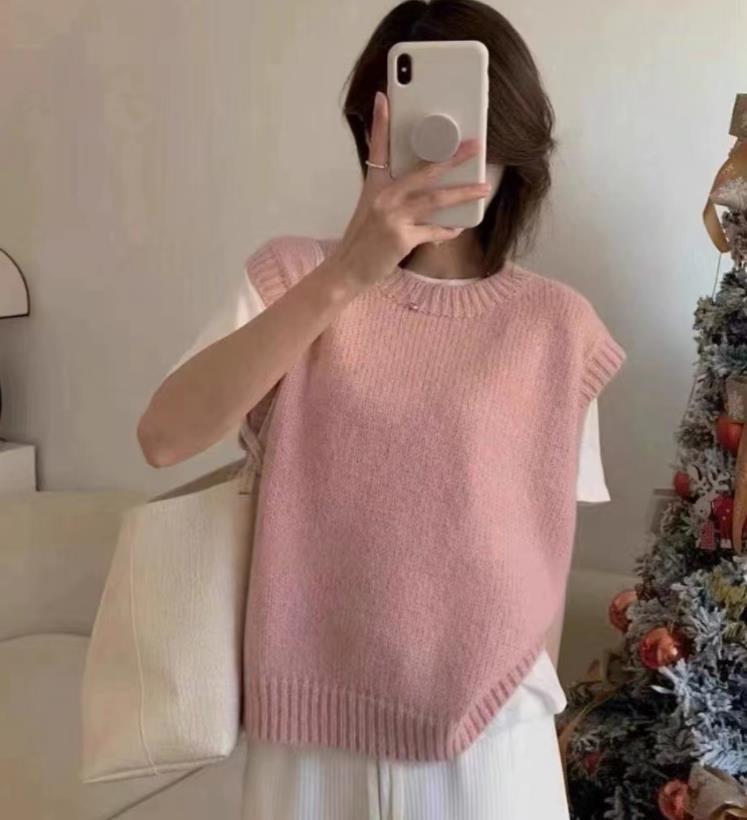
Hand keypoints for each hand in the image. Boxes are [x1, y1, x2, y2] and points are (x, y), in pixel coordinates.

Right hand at [330, 90, 489, 289]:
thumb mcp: (370, 209)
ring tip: (483, 188)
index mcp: (374, 186)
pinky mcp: (401, 238)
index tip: (384, 98)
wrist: (348, 269)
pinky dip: (447, 230)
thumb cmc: (362, 240)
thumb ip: (391, 193)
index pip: (378, 147)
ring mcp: (392, 217)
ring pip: (436, 200)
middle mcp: (383, 197)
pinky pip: (433, 231)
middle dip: (452, 157)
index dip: (380, 122)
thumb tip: (419, 185)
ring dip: (463, 193)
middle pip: (424, 171)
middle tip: (474, 146)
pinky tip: (458, 227)